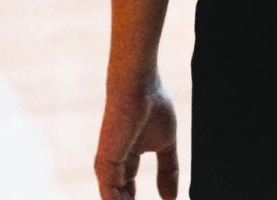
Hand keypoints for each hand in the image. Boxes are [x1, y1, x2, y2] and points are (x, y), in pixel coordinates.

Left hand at [95, 76, 178, 199]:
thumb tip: (172, 198)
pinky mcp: (104, 166)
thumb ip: (168, 170)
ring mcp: (107, 168)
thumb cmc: (152, 106)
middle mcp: (113, 167)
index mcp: (126, 160)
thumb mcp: (166, 144)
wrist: (139, 87)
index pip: (127, 193)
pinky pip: (111, 198)